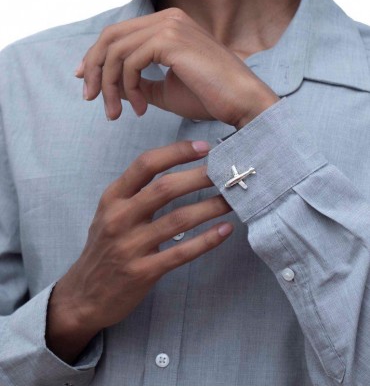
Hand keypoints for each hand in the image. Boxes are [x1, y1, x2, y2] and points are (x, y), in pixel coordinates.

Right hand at [46, 140, 231, 361]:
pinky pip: (181, 252)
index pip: (146, 165)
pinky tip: (225, 230)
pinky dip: (206, 240)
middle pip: (165, 188)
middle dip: (200, 177)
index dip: (176, 152)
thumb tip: (179, 171)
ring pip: (178, 220)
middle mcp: (120, 218)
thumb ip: (136, 193)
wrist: (84, 295)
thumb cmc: (105, 247)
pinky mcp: (143, 272)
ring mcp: (130, 246)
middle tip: (226, 172)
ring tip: (232, 200)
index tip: (203, 147)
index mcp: (113, 198)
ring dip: (210, 207)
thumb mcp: (109, 213)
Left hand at [75, 7, 279, 128]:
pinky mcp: (171, 40)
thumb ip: (139, 84)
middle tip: (90, 99)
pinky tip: (140, 109)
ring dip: (110, 85)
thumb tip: (113, 87)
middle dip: (95, 69)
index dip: (97, 56)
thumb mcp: (164, 91)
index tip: (86, 80)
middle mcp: (168, 18)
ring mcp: (170, 26)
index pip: (120, 33)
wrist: (242, 101)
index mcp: (168, 24)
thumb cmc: (210, 97)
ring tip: (115, 113)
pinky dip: (128, 88)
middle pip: (111, 36)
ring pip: (116, 50)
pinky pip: (131, 62)